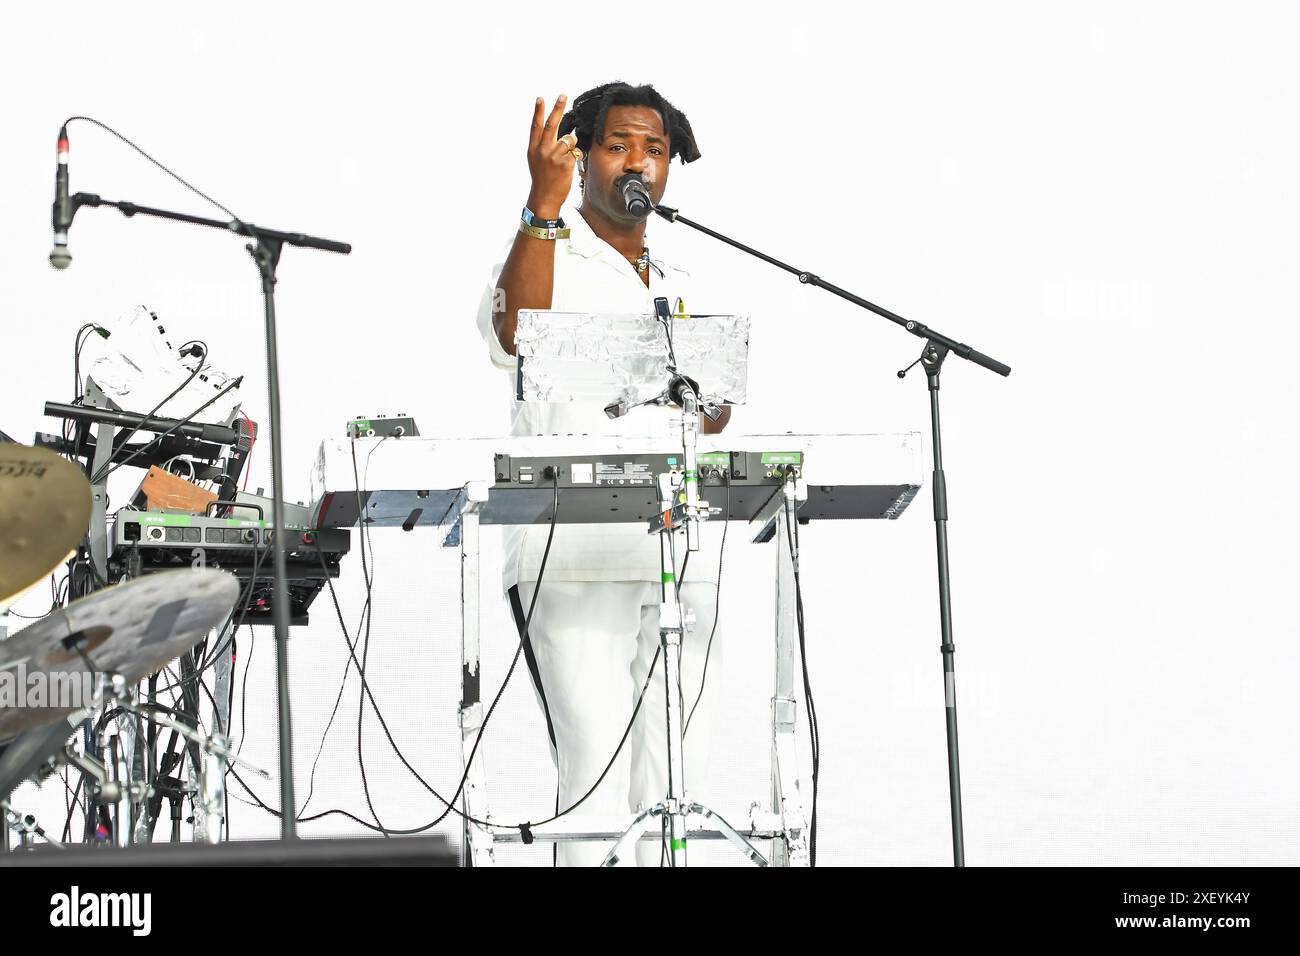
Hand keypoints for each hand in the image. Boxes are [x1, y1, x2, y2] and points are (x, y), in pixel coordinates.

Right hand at [526, 94, 578, 219]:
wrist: (544, 198)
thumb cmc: (542, 179)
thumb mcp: (535, 161)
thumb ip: (542, 146)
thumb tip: (557, 134)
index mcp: (533, 148)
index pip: (536, 126)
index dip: (538, 111)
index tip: (540, 99)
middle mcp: (542, 150)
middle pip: (552, 124)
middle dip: (558, 108)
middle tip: (563, 95)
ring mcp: (553, 156)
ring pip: (569, 139)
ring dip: (572, 144)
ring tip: (566, 156)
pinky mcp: (565, 163)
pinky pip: (576, 152)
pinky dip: (576, 156)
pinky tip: (569, 165)